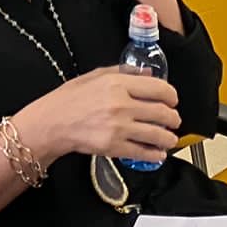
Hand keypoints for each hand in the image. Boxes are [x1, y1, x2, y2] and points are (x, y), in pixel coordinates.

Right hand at [19, 69, 181, 166]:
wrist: (52, 122)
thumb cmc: (70, 98)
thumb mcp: (95, 75)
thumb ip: (124, 72)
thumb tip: (149, 74)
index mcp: (118, 84)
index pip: (159, 88)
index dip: (172, 96)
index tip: (172, 100)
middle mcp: (122, 105)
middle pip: (163, 113)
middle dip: (174, 118)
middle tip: (173, 120)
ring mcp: (119, 128)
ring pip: (158, 135)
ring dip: (169, 138)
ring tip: (169, 138)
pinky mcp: (114, 147)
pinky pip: (144, 153)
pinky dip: (156, 154)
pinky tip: (158, 153)